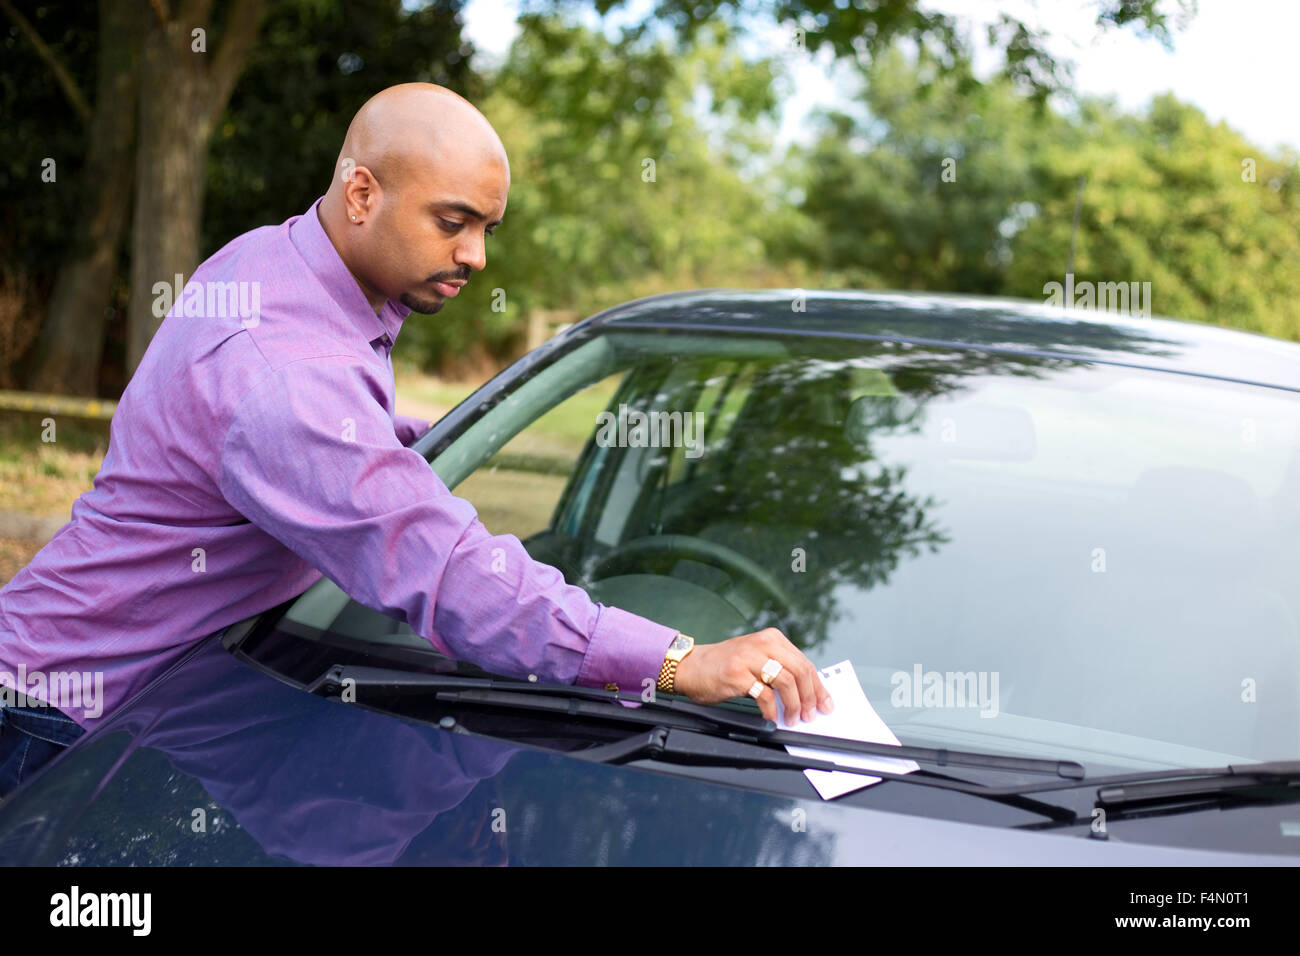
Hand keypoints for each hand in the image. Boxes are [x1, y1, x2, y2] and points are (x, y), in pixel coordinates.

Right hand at [671, 627, 832, 724]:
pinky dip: (772, 710)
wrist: (692, 666)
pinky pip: (765, 695)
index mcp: (772, 638)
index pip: (805, 663)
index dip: (818, 686)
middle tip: (810, 715)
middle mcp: (762, 644)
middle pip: (800, 671)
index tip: (825, 703)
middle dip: (810, 697)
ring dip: (793, 705)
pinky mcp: (737, 675)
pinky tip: (771, 717)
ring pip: (787, 682)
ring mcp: (749, 658)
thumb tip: (809, 691)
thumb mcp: (757, 658)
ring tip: (792, 718)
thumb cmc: (726, 665)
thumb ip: (781, 668)